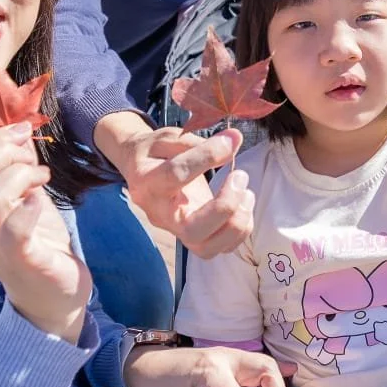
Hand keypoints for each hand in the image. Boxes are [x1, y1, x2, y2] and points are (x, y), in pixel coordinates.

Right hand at [0, 123, 90, 341]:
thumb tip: (19, 128)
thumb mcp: (23, 197)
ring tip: (42, 176)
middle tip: (32, 154)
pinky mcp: (20, 262)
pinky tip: (40, 198)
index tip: (21, 132)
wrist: (54, 294)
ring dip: (20, 175)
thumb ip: (16, 167)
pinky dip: (28, 207)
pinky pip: (14, 230)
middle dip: (3, 151)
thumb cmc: (38, 242)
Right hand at [97, 114, 255, 256]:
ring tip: (246, 193)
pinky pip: (219, 248)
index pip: (176, 175)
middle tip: (240, 177)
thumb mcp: (168, 138)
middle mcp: (160, 214)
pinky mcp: (192, 237)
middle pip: (192, 230)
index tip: (229, 142)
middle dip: (225, 207)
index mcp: (148, 182)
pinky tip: (243, 204)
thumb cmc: (154, 153)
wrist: (140, 172)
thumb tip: (234, 140)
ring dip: (236, 223)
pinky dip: (239, 231)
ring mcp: (176, 230)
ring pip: (206, 248)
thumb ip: (198, 141)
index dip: (207, 157)